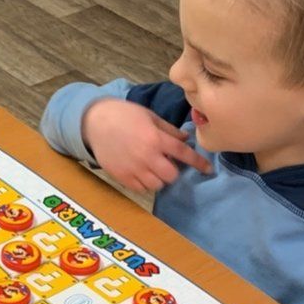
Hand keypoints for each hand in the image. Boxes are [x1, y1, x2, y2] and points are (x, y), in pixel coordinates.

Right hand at [82, 99, 212, 192]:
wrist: (95, 122)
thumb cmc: (125, 115)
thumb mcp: (150, 116)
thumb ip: (169, 130)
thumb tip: (186, 140)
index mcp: (156, 138)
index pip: (183, 153)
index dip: (198, 162)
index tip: (208, 169)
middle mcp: (146, 155)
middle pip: (171, 175)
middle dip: (174, 171)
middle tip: (169, 164)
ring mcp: (133, 168)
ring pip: (156, 185)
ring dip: (160, 179)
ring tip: (154, 169)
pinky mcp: (121, 176)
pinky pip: (140, 189)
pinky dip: (145, 184)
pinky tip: (143, 174)